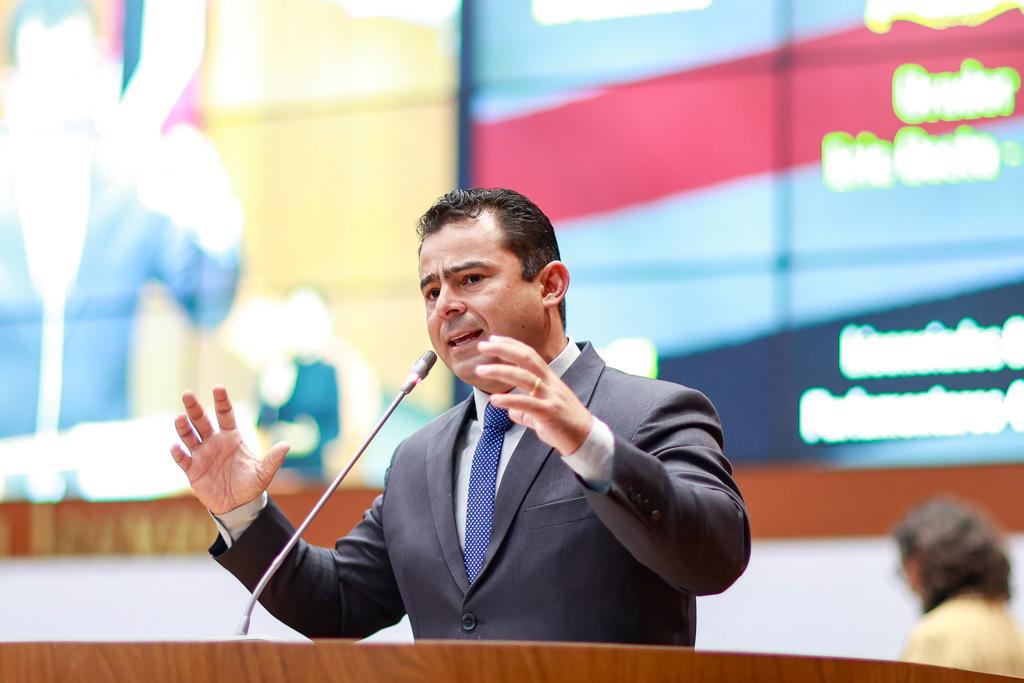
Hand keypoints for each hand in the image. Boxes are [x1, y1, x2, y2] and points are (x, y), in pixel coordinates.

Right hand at [170, 386, 288, 513]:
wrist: (238, 505)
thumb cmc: (251, 484)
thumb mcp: (264, 472)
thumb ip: (273, 459)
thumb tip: (286, 445)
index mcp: (231, 437)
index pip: (225, 414)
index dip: (221, 401)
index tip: (218, 388)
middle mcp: (214, 441)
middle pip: (202, 421)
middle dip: (194, 408)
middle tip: (187, 394)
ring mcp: (202, 454)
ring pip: (189, 436)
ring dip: (183, 428)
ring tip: (180, 418)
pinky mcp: (192, 470)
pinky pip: (183, 459)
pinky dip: (178, 453)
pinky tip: (176, 447)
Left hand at [476, 336, 592, 455]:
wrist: (586, 439)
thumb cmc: (564, 424)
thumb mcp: (543, 412)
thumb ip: (525, 410)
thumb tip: (511, 411)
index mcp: (549, 379)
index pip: (529, 355)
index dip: (511, 344)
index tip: (493, 339)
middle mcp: (550, 383)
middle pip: (526, 358)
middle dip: (504, 349)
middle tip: (483, 345)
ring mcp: (550, 397)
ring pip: (524, 377)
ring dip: (500, 371)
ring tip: (481, 370)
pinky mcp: (549, 413)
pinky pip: (527, 404)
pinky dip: (509, 400)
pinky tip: (494, 400)